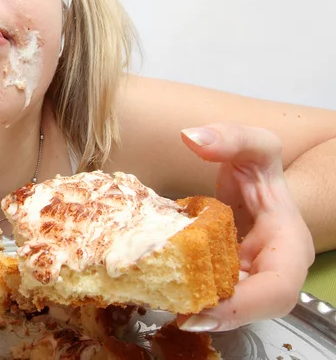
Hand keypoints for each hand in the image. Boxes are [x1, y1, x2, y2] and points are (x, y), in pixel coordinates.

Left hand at [177, 123, 313, 331]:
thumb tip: (192, 138)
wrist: (254, 177)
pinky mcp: (226, 273)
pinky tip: (161, 288)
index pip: (278, 289)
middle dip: (214, 314)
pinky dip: (188, 291)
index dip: (245, 307)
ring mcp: (248, 274)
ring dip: (197, 308)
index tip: (203, 309)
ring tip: (161, 303)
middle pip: (249, 307)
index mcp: (290, 245)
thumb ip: (231, 137)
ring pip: (227, 304)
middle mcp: (272, 268)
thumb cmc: (260, 166)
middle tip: (173, 313)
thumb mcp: (254, 145)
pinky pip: (211, 290)